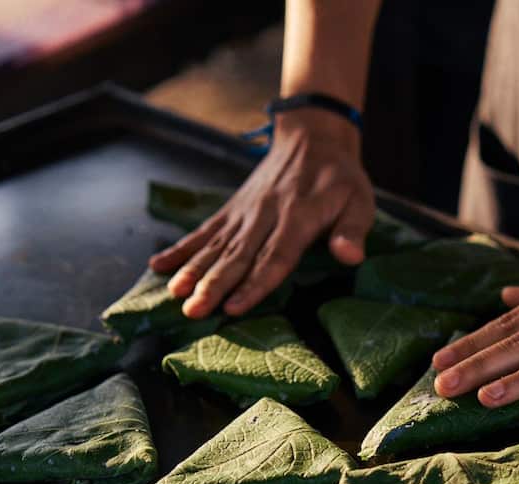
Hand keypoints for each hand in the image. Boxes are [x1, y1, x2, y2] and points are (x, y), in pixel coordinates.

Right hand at [148, 109, 374, 317]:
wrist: (312, 138)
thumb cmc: (340, 179)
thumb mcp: (360, 201)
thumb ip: (353, 231)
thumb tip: (350, 257)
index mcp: (298, 218)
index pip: (275, 256)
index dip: (254, 283)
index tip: (234, 307)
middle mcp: (265, 215)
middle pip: (237, 255)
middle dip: (213, 285)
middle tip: (192, 311)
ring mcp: (244, 212)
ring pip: (215, 244)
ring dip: (192, 270)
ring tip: (173, 294)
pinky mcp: (232, 209)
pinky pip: (204, 230)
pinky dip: (181, 248)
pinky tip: (158, 266)